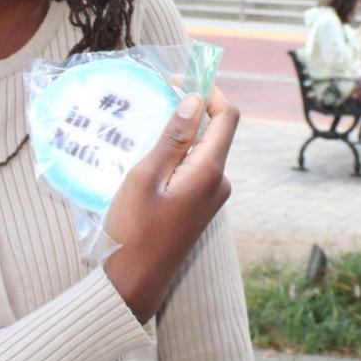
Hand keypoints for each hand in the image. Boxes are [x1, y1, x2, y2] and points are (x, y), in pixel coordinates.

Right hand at [102, 86, 238, 321]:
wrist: (134, 282)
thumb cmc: (134, 230)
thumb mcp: (146, 177)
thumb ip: (173, 138)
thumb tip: (195, 100)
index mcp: (210, 171)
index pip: (227, 117)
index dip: (209, 91)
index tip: (180, 78)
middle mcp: (219, 183)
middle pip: (214, 132)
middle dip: (188, 111)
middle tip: (152, 100)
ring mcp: (211, 198)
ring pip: (200, 152)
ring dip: (177, 136)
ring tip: (141, 132)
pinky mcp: (198, 209)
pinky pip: (192, 171)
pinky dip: (175, 157)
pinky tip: (146, 161)